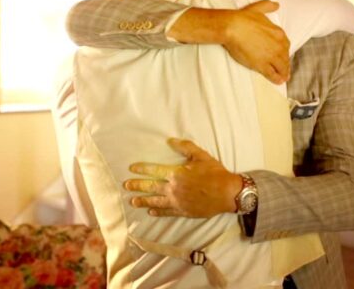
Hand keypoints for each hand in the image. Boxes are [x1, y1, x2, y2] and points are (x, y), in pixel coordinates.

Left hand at [123, 138, 242, 217]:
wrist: (228, 194)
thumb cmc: (215, 173)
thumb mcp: (201, 156)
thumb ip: (185, 147)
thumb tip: (170, 141)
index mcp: (177, 173)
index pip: (154, 170)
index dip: (142, 169)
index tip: (132, 168)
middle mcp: (174, 188)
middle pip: (151, 187)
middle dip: (137, 186)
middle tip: (126, 185)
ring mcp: (178, 202)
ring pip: (156, 201)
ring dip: (143, 201)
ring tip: (132, 201)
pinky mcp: (184, 211)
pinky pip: (167, 212)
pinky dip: (158, 211)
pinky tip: (150, 211)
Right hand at [167, 0, 289, 83]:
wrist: (232, 27)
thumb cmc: (243, 17)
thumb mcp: (258, 8)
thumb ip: (268, 6)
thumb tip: (276, 5)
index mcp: (278, 33)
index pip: (285, 45)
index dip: (284, 52)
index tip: (282, 55)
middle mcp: (278, 46)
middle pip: (285, 57)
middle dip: (285, 64)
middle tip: (285, 69)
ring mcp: (271, 56)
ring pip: (281, 67)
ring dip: (283, 73)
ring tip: (284, 77)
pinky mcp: (262, 65)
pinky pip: (272, 74)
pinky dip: (277, 78)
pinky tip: (279, 81)